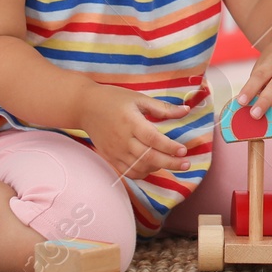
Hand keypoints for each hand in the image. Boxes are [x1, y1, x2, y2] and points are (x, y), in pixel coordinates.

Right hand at [77, 83, 193, 181]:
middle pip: (149, 157)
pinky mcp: (110, 158)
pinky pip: (129, 172)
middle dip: (170, 163)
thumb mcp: (138, 98)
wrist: (85, 107)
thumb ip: (162, 108)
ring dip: (158, 168)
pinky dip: (143, 173)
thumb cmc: (114, 99)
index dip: (169, 147)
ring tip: (171, 162)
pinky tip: (153, 166)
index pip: (153, 140)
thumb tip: (186, 110)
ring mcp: (115, 152)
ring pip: (140, 168)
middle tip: (186, 164)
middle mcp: (122, 140)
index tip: (183, 151)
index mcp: (130, 122)